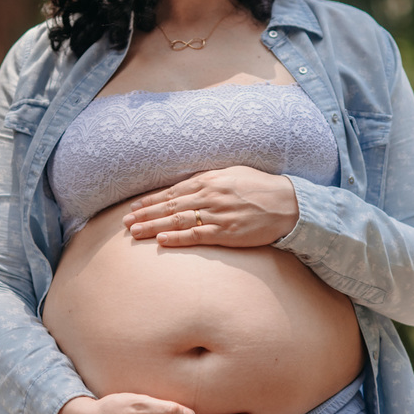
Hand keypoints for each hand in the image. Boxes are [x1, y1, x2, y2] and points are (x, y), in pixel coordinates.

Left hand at [122, 167, 298, 247]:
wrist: (288, 203)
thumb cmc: (260, 187)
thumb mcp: (232, 173)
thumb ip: (209, 178)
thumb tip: (187, 184)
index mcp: (209, 180)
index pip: (172, 191)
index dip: (150, 200)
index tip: (133, 207)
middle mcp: (209, 195)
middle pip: (169, 206)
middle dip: (145, 214)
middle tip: (124, 222)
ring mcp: (217, 214)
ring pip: (178, 221)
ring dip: (153, 226)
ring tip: (134, 232)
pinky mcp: (227, 232)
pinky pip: (197, 236)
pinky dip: (177, 238)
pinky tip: (161, 240)